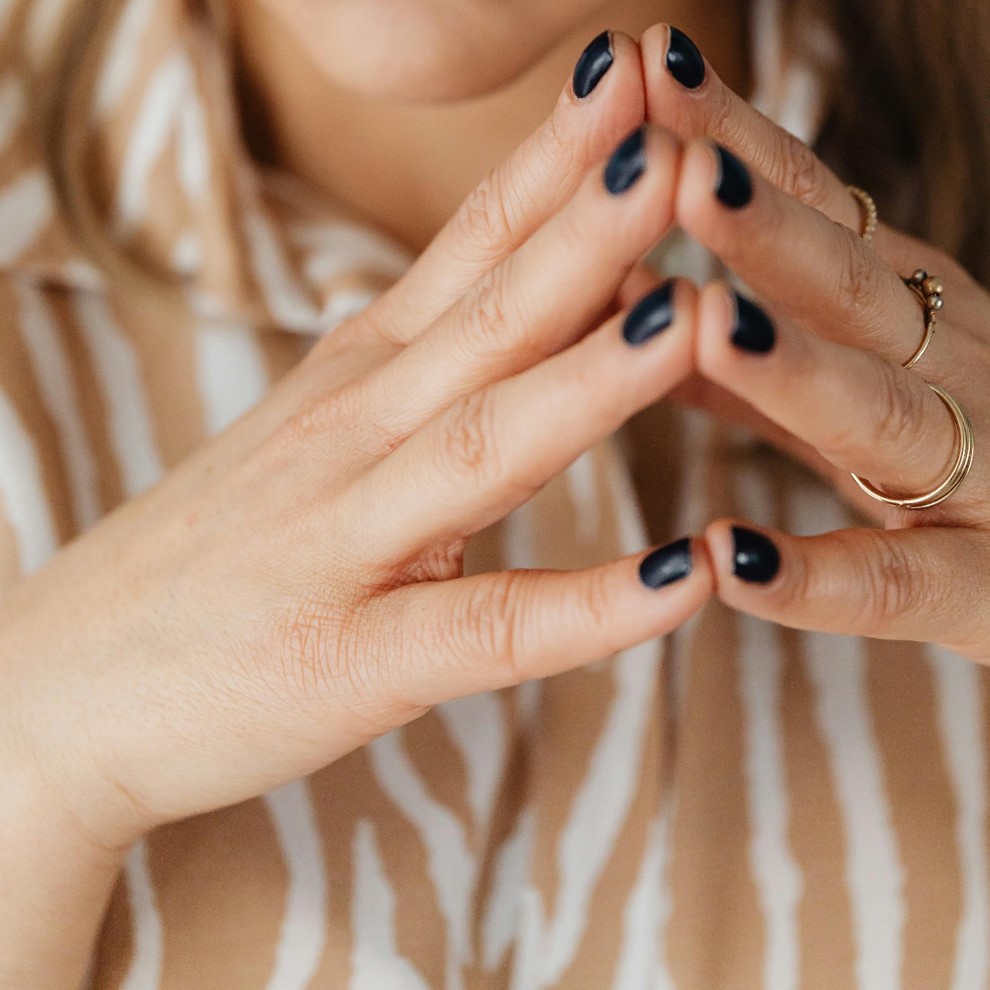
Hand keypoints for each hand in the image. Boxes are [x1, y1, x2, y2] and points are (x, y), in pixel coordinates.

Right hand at [2, 32, 712, 868]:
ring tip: (695, 313)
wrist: (60, 696)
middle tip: (683, 130)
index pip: (465, 251)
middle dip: (590, 222)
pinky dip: (593, 606)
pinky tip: (688, 577)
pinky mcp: (350, 664)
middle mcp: (350, 441)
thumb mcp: (306, 443)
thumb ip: (409, 383)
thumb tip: (525, 319)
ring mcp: (345, 548)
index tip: (635, 81)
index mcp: (351, 385)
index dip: (553, 164)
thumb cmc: (202, 569)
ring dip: (596, 377)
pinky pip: (490, 629)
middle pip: (486, 317)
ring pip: (486, 445)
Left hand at [639, 23, 989, 660]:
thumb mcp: (851, 396)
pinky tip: (725, 559)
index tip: (646, 72)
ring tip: (705, 324)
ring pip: (884, 416)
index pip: (821, 212)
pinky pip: (898, 585)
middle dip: (766, 228)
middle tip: (671, 162)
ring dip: (795, 370)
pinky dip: (812, 576)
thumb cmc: (960, 470)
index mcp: (911, 320)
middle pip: (855, 293)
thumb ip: (751, 361)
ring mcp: (985, 480)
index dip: (737, 145)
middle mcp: (953, 375)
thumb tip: (633, 296)